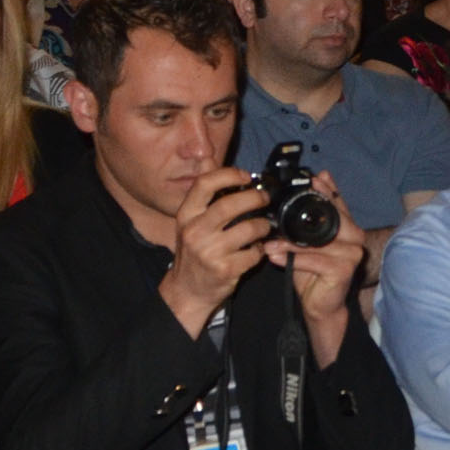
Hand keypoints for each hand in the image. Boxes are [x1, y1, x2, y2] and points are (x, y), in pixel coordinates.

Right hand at [158, 166, 271, 334]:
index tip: (245, 176)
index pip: (205, 184)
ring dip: (262, 226)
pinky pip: (254, 252)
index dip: (229, 174)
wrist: (187, 291)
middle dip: (255, 198)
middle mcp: (195, 231)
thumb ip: (204, 193)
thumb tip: (209, 158)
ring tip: (263, 227)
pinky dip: (260, 250)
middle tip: (264, 199)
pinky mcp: (225, 270)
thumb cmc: (194, 252)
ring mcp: (210, 252)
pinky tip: (256, 249)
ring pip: (249, 228)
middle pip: (231, 204)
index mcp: (186, 215)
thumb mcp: (191, 221)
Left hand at [263, 173, 359, 362]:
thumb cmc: (312, 272)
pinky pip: (315, 260)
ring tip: (270, 244)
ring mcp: (352, 254)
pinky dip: (294, 259)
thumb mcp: (307, 243)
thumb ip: (306, 222)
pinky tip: (276, 258)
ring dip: (291, 244)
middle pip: (332, 220)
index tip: (315, 178)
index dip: (328, 190)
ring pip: (318, 242)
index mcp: (349, 228)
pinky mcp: (344, 270)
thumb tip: (297, 199)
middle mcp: (356, 238)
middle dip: (306, 217)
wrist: (320, 305)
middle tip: (281, 213)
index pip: (339, 204)